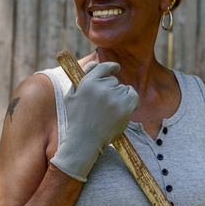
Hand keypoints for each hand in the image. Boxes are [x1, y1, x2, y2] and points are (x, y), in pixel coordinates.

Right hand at [51, 61, 138, 181]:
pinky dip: (131, 99)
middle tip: (104, 105)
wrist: (84, 141)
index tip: (116, 68)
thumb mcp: (71, 96)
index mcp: (87, 82)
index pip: (103, 67)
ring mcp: (114, 96)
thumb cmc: (77, 119)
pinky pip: (133, 94)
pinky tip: (124, 107)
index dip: (111, 67)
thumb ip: (81, 78)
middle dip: (110, 89)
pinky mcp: (125, 106)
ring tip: (110, 111)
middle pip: (113, 80)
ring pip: (122, 88)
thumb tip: (94, 64)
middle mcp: (101, 87)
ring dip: (119, 97)